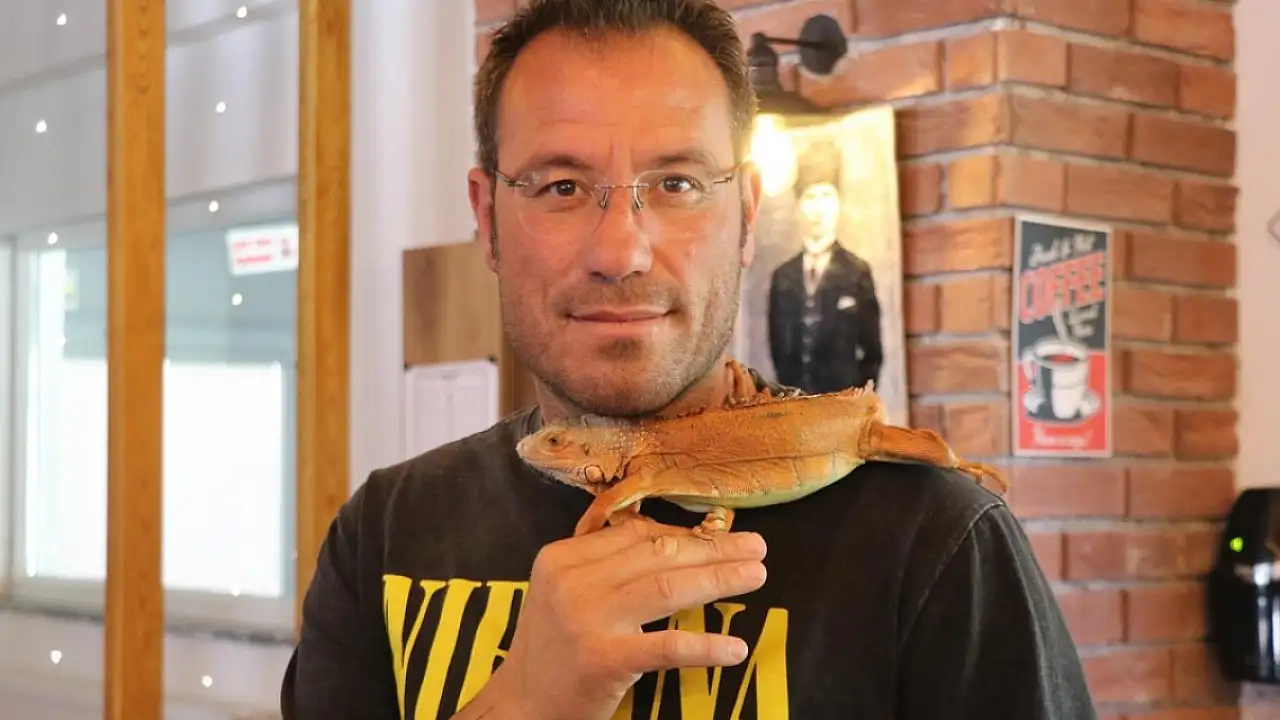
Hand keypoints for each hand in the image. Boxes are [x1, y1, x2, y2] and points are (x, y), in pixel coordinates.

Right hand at [483, 517, 767, 719]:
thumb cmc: (551, 651)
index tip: (719, 537)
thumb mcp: (564, 595)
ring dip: (719, 580)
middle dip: (713, 548)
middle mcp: (572, 582)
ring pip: (668, 587)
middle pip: (658, 554)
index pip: (635, 534)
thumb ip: (605, 566)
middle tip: (756, 547)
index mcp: (562, 558)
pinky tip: (734, 648)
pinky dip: (705, 646)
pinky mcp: (604, 660)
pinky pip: (667, 646)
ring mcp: (587, 620)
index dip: (684, 533)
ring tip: (756, 575)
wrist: (519, 708)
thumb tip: (674, 540)